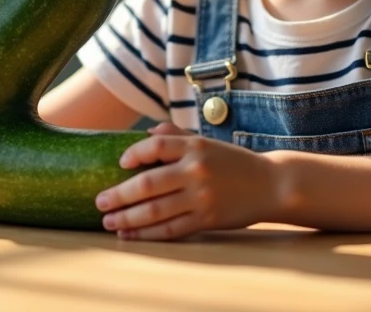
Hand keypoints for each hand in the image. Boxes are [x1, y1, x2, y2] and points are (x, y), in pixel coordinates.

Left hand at [93, 122, 276, 240]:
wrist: (271, 184)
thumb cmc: (233, 162)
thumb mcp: (207, 142)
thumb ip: (176, 135)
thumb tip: (145, 135)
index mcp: (195, 146)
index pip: (156, 146)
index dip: (134, 154)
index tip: (119, 163)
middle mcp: (196, 171)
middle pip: (148, 183)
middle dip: (119, 195)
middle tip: (99, 202)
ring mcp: (202, 197)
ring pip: (155, 211)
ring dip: (128, 218)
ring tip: (109, 222)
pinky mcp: (207, 219)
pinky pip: (171, 229)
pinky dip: (148, 234)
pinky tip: (132, 235)